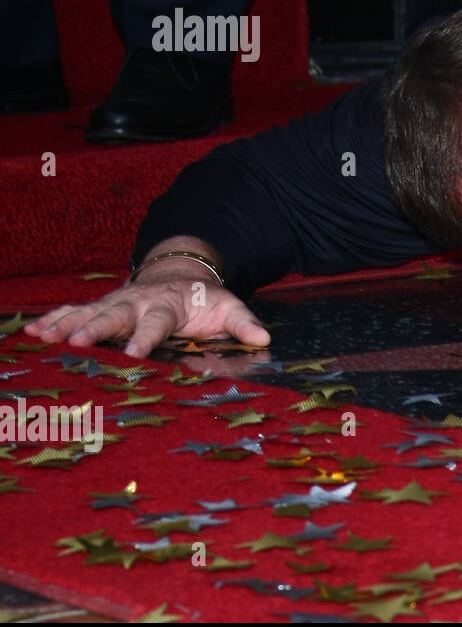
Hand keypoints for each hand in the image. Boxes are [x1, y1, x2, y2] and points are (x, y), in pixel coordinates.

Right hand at [24, 268, 269, 358]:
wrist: (183, 272)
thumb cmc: (206, 300)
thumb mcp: (229, 307)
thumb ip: (244, 323)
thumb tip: (264, 339)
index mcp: (168, 304)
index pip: (156, 322)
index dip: (145, 337)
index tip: (134, 353)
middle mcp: (138, 301)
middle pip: (113, 314)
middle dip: (93, 327)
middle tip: (72, 341)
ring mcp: (117, 302)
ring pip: (88, 311)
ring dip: (64, 322)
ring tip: (41, 335)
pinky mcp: (103, 306)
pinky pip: (75, 311)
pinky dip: (54, 319)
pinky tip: (32, 331)